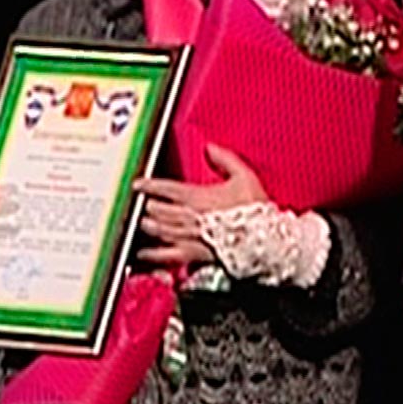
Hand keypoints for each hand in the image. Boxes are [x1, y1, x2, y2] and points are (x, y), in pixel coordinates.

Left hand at [132, 144, 268, 266]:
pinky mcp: (193, 255)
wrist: (263, 239)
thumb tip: (211, 148)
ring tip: (141, 222)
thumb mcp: (244, 176)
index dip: (148, 185)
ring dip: (147, 225)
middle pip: (156, 210)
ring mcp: (189, 237)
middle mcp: (188, 217)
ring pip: (158, 230)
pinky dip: (152, 254)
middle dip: (147, 205)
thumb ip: (225, 159)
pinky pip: (166, 255)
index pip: (165, 188)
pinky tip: (144, 254)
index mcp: (197, 197)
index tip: (138, 184)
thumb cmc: (254, 211)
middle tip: (142, 203)